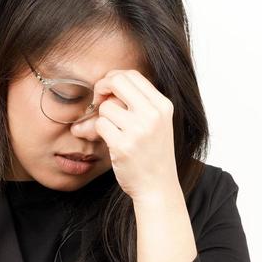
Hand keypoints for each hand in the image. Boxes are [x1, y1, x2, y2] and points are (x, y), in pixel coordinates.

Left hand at [77, 69, 178, 201]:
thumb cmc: (153, 154)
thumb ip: (137, 102)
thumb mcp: (156, 123)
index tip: (107, 91)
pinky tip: (110, 142)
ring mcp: (138, 130)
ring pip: (105, 106)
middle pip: (116, 81)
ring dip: (102, 117)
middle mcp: (153, 115)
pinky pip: (100, 125)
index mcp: (163, 105)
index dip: (114, 78)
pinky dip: (99, 132)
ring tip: (113, 131)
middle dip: (101, 88)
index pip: (132, 75)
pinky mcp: (123, 145)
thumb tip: (104, 83)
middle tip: (98, 100)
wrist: (158, 187)